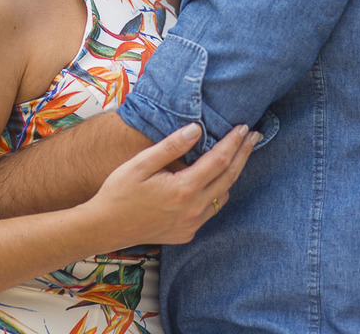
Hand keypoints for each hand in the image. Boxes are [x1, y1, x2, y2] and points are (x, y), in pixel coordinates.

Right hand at [82, 123, 258, 250]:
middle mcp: (193, 209)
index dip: (234, 142)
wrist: (105, 227)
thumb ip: (171, 146)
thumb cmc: (119, 192)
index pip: (219, 160)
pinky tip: (210, 182)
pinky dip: (216, 193)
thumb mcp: (140, 164)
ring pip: (222, 196)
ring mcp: (192, 224)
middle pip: (229, 178)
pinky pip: (210, 211)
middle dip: (244, 155)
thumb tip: (196, 129)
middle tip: (254, 136)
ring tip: (235, 156)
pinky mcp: (187, 233)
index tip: (244, 128)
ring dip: (231, 175)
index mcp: (183, 189)